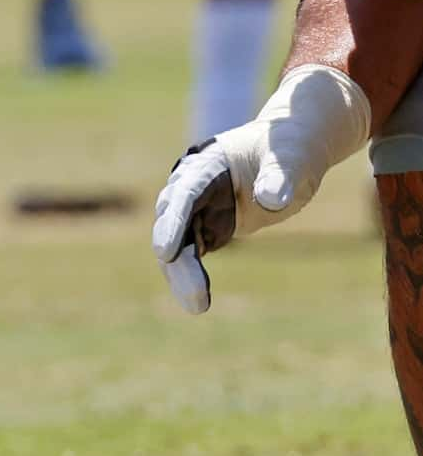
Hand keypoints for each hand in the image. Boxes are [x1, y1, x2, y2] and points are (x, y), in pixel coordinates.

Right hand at [152, 65, 370, 312]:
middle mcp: (191, 188)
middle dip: (178, 260)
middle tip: (195, 294)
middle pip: (173, 225)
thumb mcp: (291, 158)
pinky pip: (189, 256)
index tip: (164, 252)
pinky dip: (191, 278)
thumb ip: (280, 175)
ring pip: (176, 245)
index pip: (184, 193)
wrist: (290, 154)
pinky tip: (199, 302)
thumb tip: (269, 199)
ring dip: (182, 275)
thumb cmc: (290, 149)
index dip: (172, 222)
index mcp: (206, 165)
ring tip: (198, 306)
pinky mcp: (205, 228)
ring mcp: (195, 209)